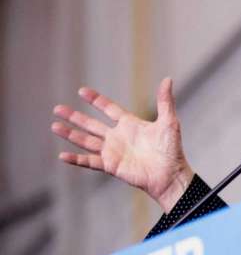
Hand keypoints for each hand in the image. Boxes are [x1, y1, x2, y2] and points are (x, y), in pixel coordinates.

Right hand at [51, 77, 193, 212]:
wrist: (170, 175)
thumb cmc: (172, 150)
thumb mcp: (169, 122)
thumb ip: (165, 101)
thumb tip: (168, 79)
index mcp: (130, 124)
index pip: (109, 109)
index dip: (95, 100)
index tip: (81, 90)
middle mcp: (118, 137)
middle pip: (91, 124)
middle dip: (74, 117)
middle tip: (57, 108)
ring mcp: (113, 152)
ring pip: (86, 141)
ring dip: (70, 134)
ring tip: (54, 126)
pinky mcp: (111, 166)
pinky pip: (90, 162)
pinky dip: (76, 159)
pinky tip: (62, 155)